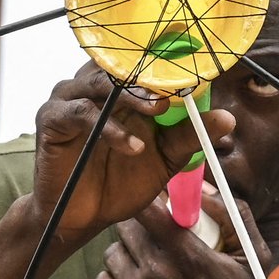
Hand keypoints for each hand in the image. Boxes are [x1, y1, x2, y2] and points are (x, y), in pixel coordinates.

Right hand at [31, 65, 231, 245]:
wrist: (81, 217)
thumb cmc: (119, 183)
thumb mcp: (164, 160)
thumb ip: (189, 136)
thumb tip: (228, 119)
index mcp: (120, 89)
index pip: (143, 62)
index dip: (169, 62)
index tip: (196, 66)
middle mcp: (92, 85)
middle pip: (121, 64)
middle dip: (151, 74)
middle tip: (177, 88)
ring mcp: (69, 98)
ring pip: (101, 82)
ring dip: (132, 96)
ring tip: (157, 112)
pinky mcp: (51, 118)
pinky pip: (81, 113)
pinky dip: (110, 128)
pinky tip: (132, 147)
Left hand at [97, 188, 268, 278]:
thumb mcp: (253, 260)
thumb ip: (235, 216)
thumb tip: (204, 189)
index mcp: (186, 255)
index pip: (147, 208)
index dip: (149, 203)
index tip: (157, 207)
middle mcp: (155, 273)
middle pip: (126, 228)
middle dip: (139, 228)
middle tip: (152, 238)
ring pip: (112, 253)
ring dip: (126, 254)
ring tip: (145, 266)